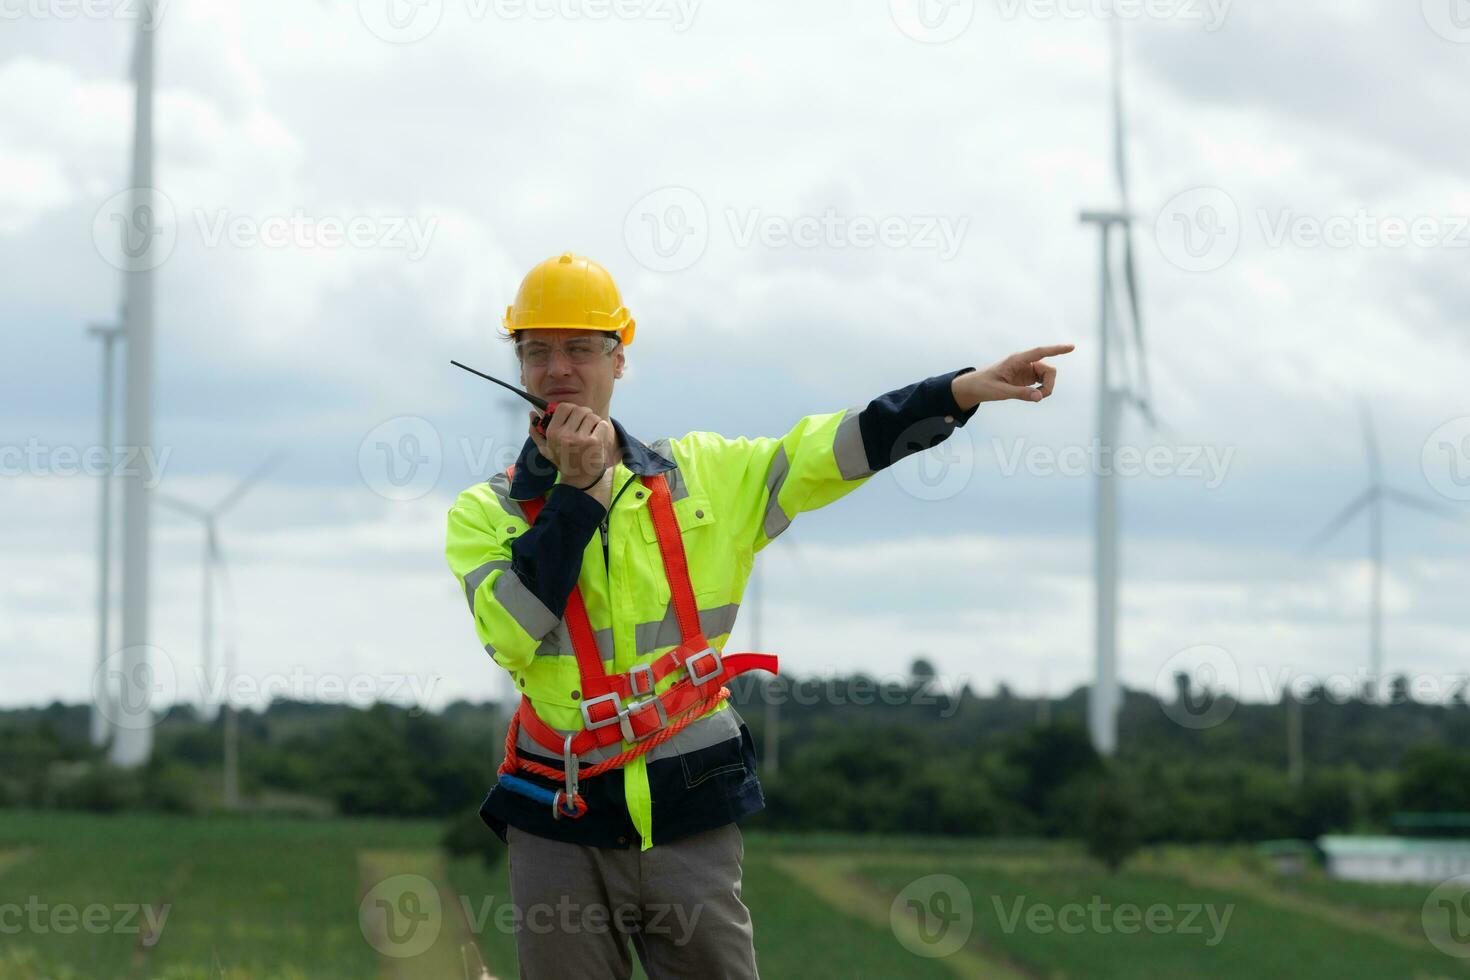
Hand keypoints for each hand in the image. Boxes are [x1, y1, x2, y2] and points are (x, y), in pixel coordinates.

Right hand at [528, 403, 613, 486]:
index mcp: (552, 433)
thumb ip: (536, 431)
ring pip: (592, 416)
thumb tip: (532, 413)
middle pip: (579, 410)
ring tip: (591, 431)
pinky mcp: (594, 442)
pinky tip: (598, 436)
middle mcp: (565, 435)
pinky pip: (602, 424)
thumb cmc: (562, 461)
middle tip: (585, 423)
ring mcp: (580, 439)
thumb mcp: (545, 449)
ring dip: (594, 422)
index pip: (563, 407)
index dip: (571, 409)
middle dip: (585, 414)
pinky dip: (602, 428)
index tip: (574, 416)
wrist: (579, 479)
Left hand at [953, 344, 1076, 409]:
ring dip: (1046, 388)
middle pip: (1049, 370)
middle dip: (1049, 384)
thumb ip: (1020, 394)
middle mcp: (1025, 362)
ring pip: (1048, 377)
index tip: (1071, 347)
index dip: (1056, 350)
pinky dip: (1042, 391)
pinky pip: (1043, 383)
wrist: (975, 387)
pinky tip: (1033, 395)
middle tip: (1040, 397)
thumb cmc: (984, 385)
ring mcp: (1027, 369)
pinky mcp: (1028, 377)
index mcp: (1017, 360)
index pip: (1040, 352)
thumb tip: (1039, 397)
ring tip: (1034, 398)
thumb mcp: (1000, 391)